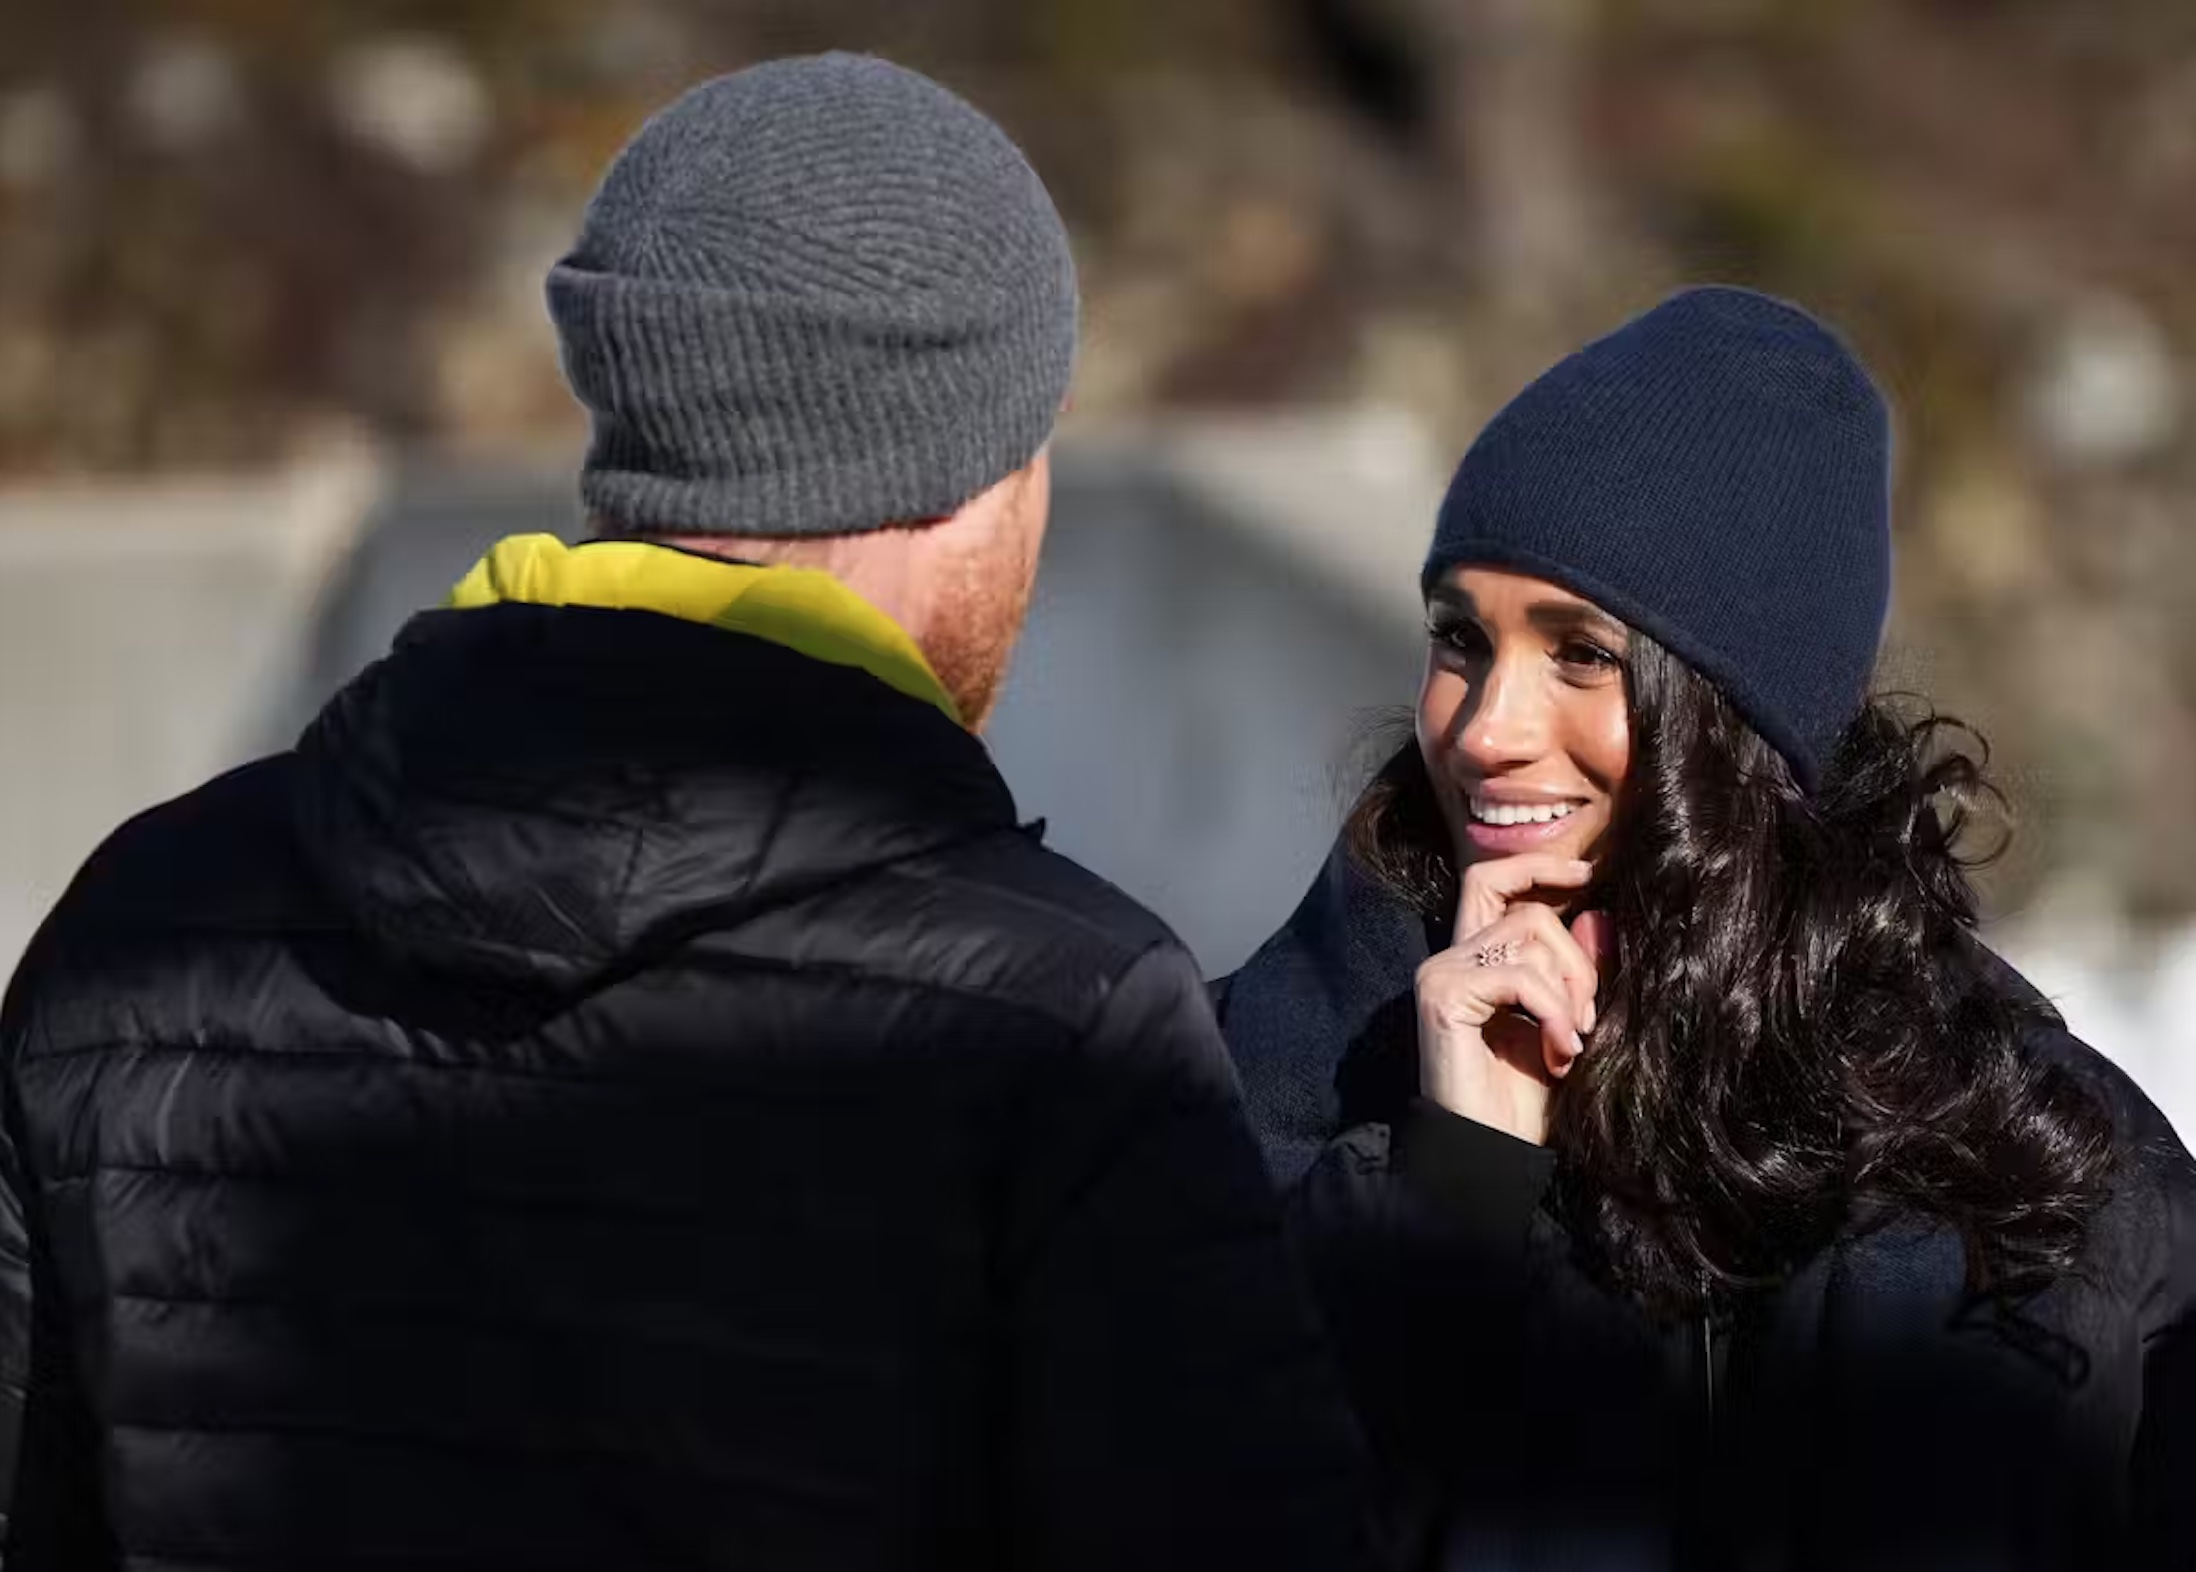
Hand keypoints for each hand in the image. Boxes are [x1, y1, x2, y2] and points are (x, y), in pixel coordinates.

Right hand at [1416, 854, 1609, 1145]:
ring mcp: (1439, 974)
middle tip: (1587, 1011)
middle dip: (1573, 953)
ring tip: (1570, 1043)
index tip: (1587, 873)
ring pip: (1528, 936)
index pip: (1492, 881)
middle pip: (1522, 906)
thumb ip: (1576, 971)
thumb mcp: (1563, 1023)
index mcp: (1471, 959)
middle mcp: (1448, 958)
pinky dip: (1553, 1012)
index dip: (1538, 866)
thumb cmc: (1522, 1099)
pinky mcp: (1441, 996)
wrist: (1489, 1154)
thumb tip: (1597, 915)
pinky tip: (1560, 1052)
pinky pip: (1520, 976)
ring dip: (1569, 992)